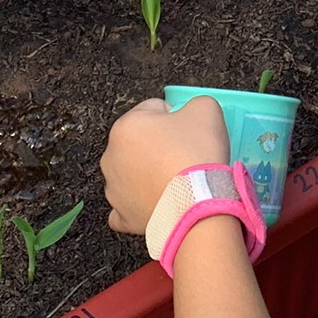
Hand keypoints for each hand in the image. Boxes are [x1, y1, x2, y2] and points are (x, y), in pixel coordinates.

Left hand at [103, 95, 232, 233]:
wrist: (197, 202)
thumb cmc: (195, 156)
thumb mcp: (205, 108)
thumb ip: (193, 102)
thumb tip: (190, 112)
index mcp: (125, 126)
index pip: (154, 109)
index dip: (176, 117)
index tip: (188, 131)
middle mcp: (111, 156)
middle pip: (140, 142)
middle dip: (160, 146)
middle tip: (184, 155)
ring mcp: (114, 188)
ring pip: (132, 173)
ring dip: (150, 173)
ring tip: (176, 179)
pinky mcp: (122, 215)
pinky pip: (127, 205)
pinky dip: (140, 203)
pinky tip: (156, 200)